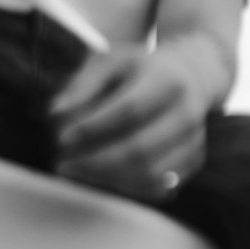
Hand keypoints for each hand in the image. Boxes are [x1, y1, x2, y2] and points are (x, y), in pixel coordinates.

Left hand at [49, 40, 214, 201]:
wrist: (190, 76)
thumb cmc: (140, 69)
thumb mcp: (110, 60)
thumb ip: (82, 84)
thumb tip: (55, 113)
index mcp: (167, 80)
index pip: (129, 110)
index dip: (93, 127)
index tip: (61, 138)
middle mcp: (187, 113)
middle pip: (141, 149)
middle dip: (96, 161)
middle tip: (62, 163)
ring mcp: (194, 141)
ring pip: (149, 174)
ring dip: (108, 178)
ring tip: (77, 170)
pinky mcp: (193, 162)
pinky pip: (158, 187)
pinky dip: (126, 187)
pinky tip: (101, 177)